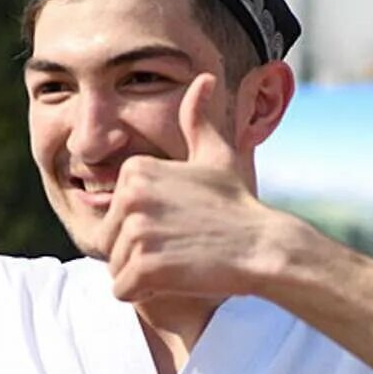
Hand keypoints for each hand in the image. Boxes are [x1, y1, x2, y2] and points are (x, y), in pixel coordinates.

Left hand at [107, 75, 285, 303]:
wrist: (262, 246)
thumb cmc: (238, 206)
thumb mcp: (217, 156)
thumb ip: (199, 120)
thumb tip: (204, 79)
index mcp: (136, 170)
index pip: (113, 214)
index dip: (142, 229)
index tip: (176, 226)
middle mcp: (130, 196)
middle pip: (109, 242)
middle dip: (139, 255)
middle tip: (179, 249)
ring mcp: (136, 230)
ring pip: (116, 268)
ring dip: (144, 276)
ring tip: (180, 262)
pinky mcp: (144, 266)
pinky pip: (123, 290)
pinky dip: (145, 294)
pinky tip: (175, 280)